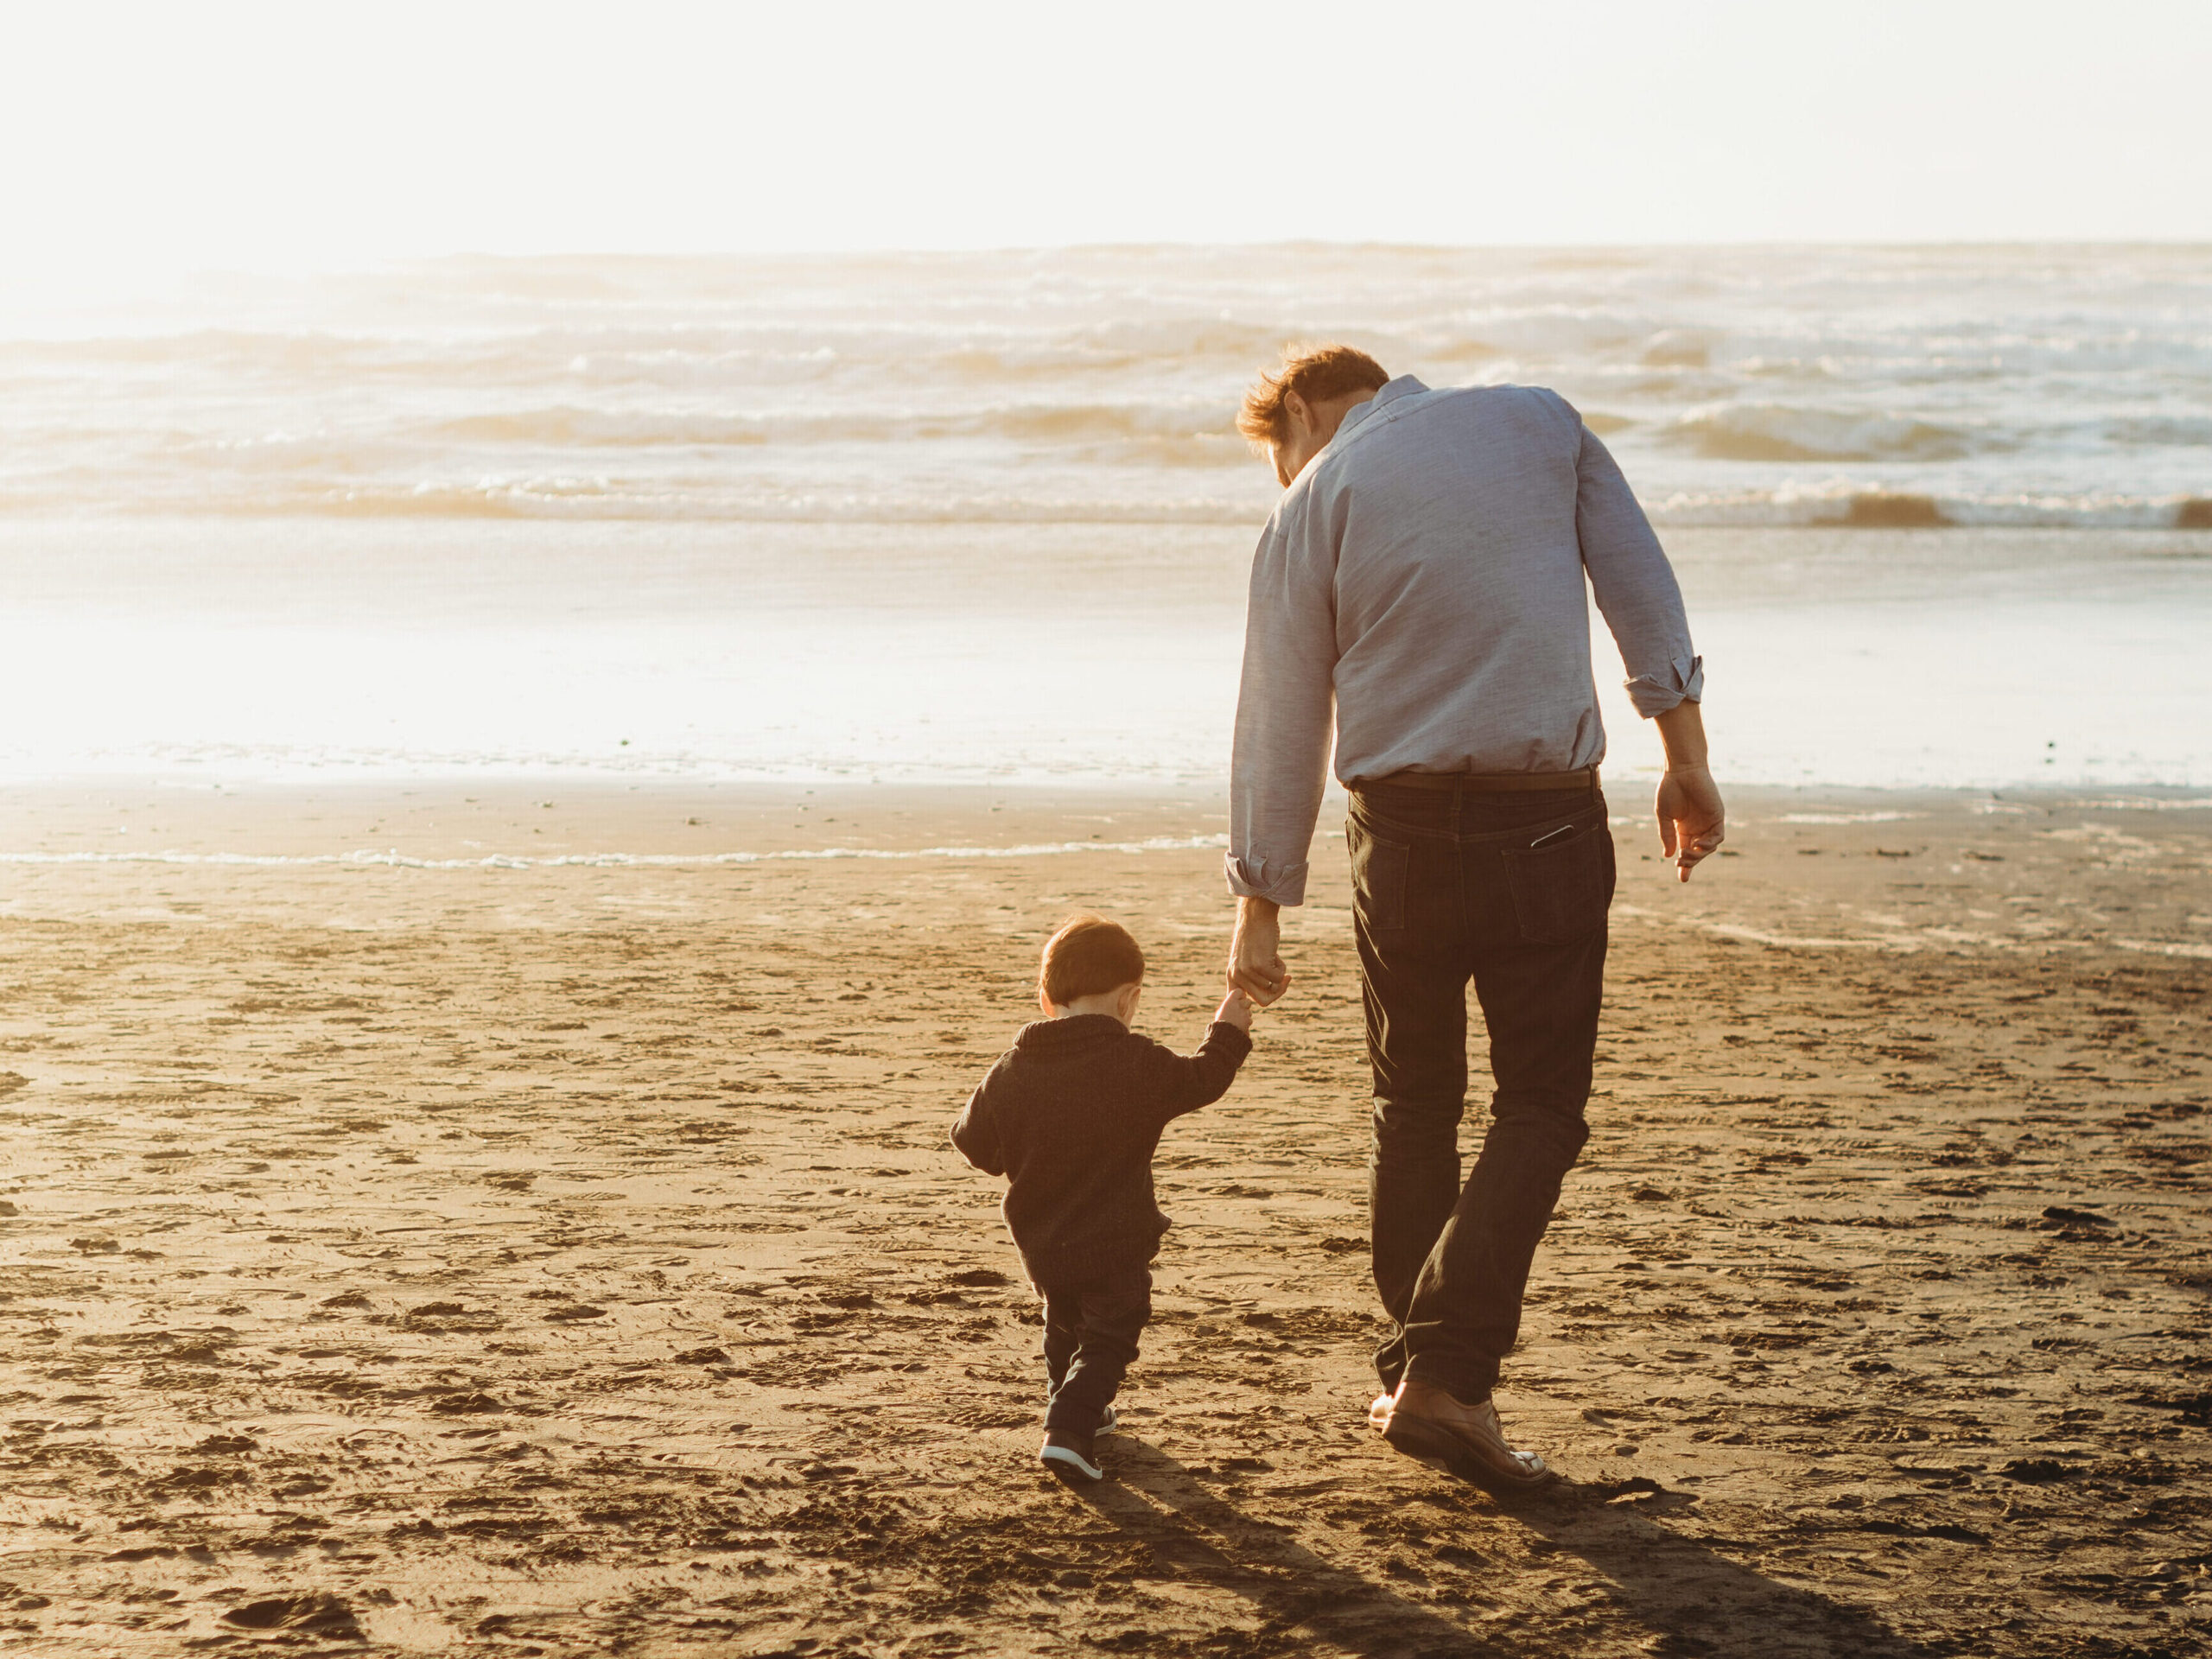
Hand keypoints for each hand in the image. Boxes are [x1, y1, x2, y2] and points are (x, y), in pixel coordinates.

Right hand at [1214, 985, 1253, 1032]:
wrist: (1224, 1037)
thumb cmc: (1220, 1024)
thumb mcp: (1220, 1012)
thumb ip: (1229, 1005)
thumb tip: (1234, 1001)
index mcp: (1230, 1001)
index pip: (1239, 991)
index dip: (1239, 995)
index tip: (1237, 999)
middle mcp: (1239, 1006)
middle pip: (1248, 1001)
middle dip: (1245, 1006)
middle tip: (1239, 1011)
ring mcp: (1245, 1014)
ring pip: (1249, 1012)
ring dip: (1245, 1016)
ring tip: (1236, 1022)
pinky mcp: (1248, 1022)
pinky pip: (1249, 1020)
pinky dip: (1245, 1024)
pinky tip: (1239, 1027)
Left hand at [1228, 896, 1290, 1004]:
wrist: (1256, 916)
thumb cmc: (1255, 937)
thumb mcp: (1247, 960)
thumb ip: (1252, 978)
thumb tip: (1270, 994)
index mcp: (1232, 976)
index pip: (1243, 1002)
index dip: (1258, 999)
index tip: (1268, 988)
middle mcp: (1237, 976)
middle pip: (1263, 1001)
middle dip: (1277, 992)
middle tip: (1284, 979)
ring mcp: (1247, 972)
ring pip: (1273, 988)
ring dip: (1279, 973)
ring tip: (1273, 956)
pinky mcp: (1259, 966)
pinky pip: (1279, 978)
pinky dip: (1282, 967)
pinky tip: (1275, 953)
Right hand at [1656, 765, 1725, 881]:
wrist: (1682, 770)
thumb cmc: (1671, 789)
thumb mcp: (1664, 815)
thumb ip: (1667, 835)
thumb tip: (1668, 855)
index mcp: (1683, 828)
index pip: (1686, 852)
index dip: (1685, 867)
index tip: (1683, 880)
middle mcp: (1697, 828)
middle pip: (1698, 853)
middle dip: (1690, 862)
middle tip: (1681, 864)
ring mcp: (1708, 822)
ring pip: (1709, 847)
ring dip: (1699, 855)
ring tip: (1687, 853)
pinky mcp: (1717, 816)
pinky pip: (1718, 836)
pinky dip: (1709, 844)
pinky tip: (1699, 845)